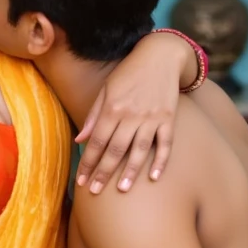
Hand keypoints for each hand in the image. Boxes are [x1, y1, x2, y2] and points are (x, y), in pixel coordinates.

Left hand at [75, 32, 182, 194]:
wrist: (160, 56)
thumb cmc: (128, 73)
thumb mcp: (106, 89)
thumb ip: (94, 115)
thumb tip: (80, 140)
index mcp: (112, 108)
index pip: (97, 142)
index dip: (88, 163)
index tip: (81, 180)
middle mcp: (131, 115)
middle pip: (115, 150)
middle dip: (103, 172)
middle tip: (95, 191)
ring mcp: (151, 117)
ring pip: (139, 150)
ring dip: (130, 171)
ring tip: (122, 190)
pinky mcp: (168, 118)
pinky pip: (165, 143)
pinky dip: (161, 161)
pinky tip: (154, 177)